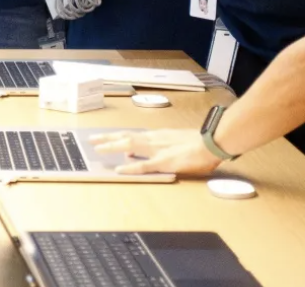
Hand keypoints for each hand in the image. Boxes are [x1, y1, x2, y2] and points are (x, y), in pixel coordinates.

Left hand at [89, 129, 217, 175]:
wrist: (212, 141)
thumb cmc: (198, 143)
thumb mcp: (175, 140)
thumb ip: (160, 146)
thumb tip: (149, 151)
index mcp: (157, 135)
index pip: (131, 134)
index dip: (116, 136)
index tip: (103, 137)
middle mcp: (154, 139)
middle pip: (125, 137)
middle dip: (107, 138)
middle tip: (92, 140)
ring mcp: (158, 150)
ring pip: (129, 146)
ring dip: (113, 146)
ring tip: (97, 148)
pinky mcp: (165, 161)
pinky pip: (144, 165)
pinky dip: (131, 168)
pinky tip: (120, 170)